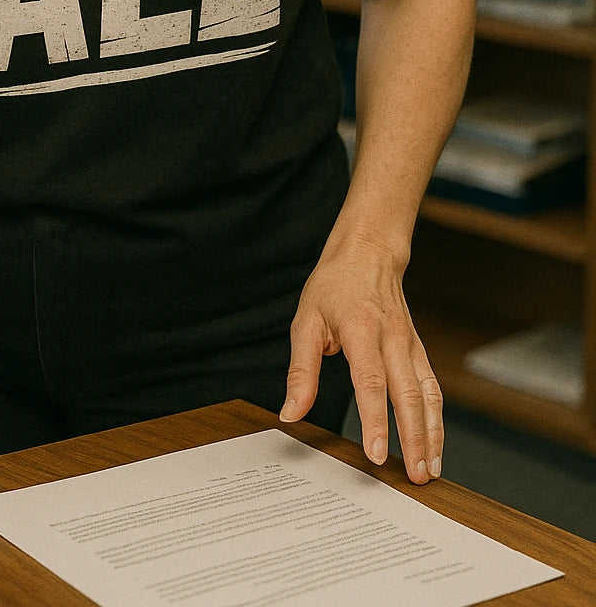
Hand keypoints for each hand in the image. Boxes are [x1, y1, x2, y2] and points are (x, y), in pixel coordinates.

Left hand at [278, 237, 442, 483]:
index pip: (371, 381)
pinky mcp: (418, 349)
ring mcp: (410, 343)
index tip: (377, 453)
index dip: (376, 419)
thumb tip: (291, 412)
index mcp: (360, 329)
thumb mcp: (305, 321)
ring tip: (429, 470)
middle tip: (414, 476)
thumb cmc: (333, 286)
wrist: (367, 253)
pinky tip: (435, 444)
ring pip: (428, 394)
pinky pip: (432, 387)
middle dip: (413, 438)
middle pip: (408, 394)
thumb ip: (301, 371)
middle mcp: (391, 337)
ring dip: (431, 434)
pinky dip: (436, 418)